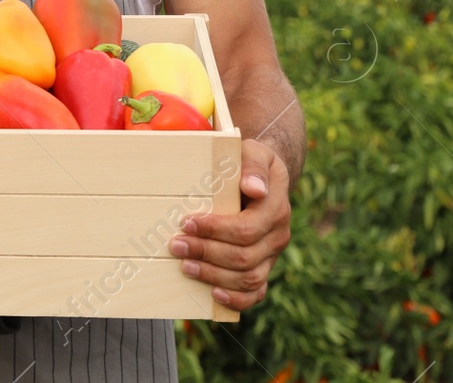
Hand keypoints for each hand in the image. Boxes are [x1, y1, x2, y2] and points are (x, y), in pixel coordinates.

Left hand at [170, 138, 291, 310]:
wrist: (262, 177)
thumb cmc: (249, 162)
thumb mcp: (254, 152)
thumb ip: (254, 166)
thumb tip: (254, 188)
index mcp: (275, 209)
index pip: (246, 229)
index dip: (215, 230)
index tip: (186, 223)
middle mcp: (277, 236)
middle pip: (244, 258)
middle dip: (206, 253)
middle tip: (174, 245)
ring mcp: (272, 255)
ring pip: (249, 278)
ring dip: (214, 276)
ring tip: (185, 266)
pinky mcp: (264, 266)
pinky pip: (256, 292)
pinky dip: (237, 299)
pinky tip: (214, 294)